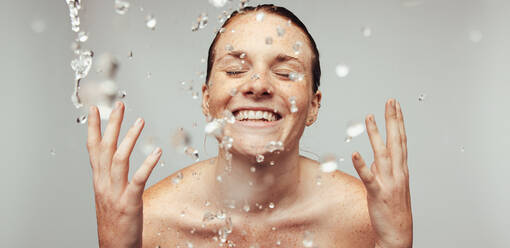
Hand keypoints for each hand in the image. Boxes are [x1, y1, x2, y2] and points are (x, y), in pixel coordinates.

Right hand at [87, 101, 161, 247]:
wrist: (114, 247)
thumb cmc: (114, 222)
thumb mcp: (108, 195)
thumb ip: (110, 178)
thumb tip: (115, 161)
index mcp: (99, 181)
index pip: (93, 149)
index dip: (93, 128)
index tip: (95, 109)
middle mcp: (104, 184)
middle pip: (105, 148)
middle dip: (111, 124)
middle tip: (120, 104)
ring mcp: (115, 193)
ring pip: (119, 159)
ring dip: (129, 138)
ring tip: (140, 120)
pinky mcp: (129, 202)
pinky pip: (137, 180)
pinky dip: (147, 164)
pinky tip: (156, 152)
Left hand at [351, 99, 412, 247]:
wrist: (398, 231)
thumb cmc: (393, 207)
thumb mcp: (390, 183)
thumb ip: (383, 169)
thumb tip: (373, 157)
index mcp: (401, 169)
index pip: (401, 140)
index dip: (398, 121)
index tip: (395, 105)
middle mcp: (397, 172)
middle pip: (396, 141)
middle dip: (393, 120)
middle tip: (390, 101)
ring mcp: (388, 182)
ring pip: (382, 154)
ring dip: (376, 135)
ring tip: (369, 117)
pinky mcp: (377, 193)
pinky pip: (369, 177)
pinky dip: (362, 165)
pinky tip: (355, 153)